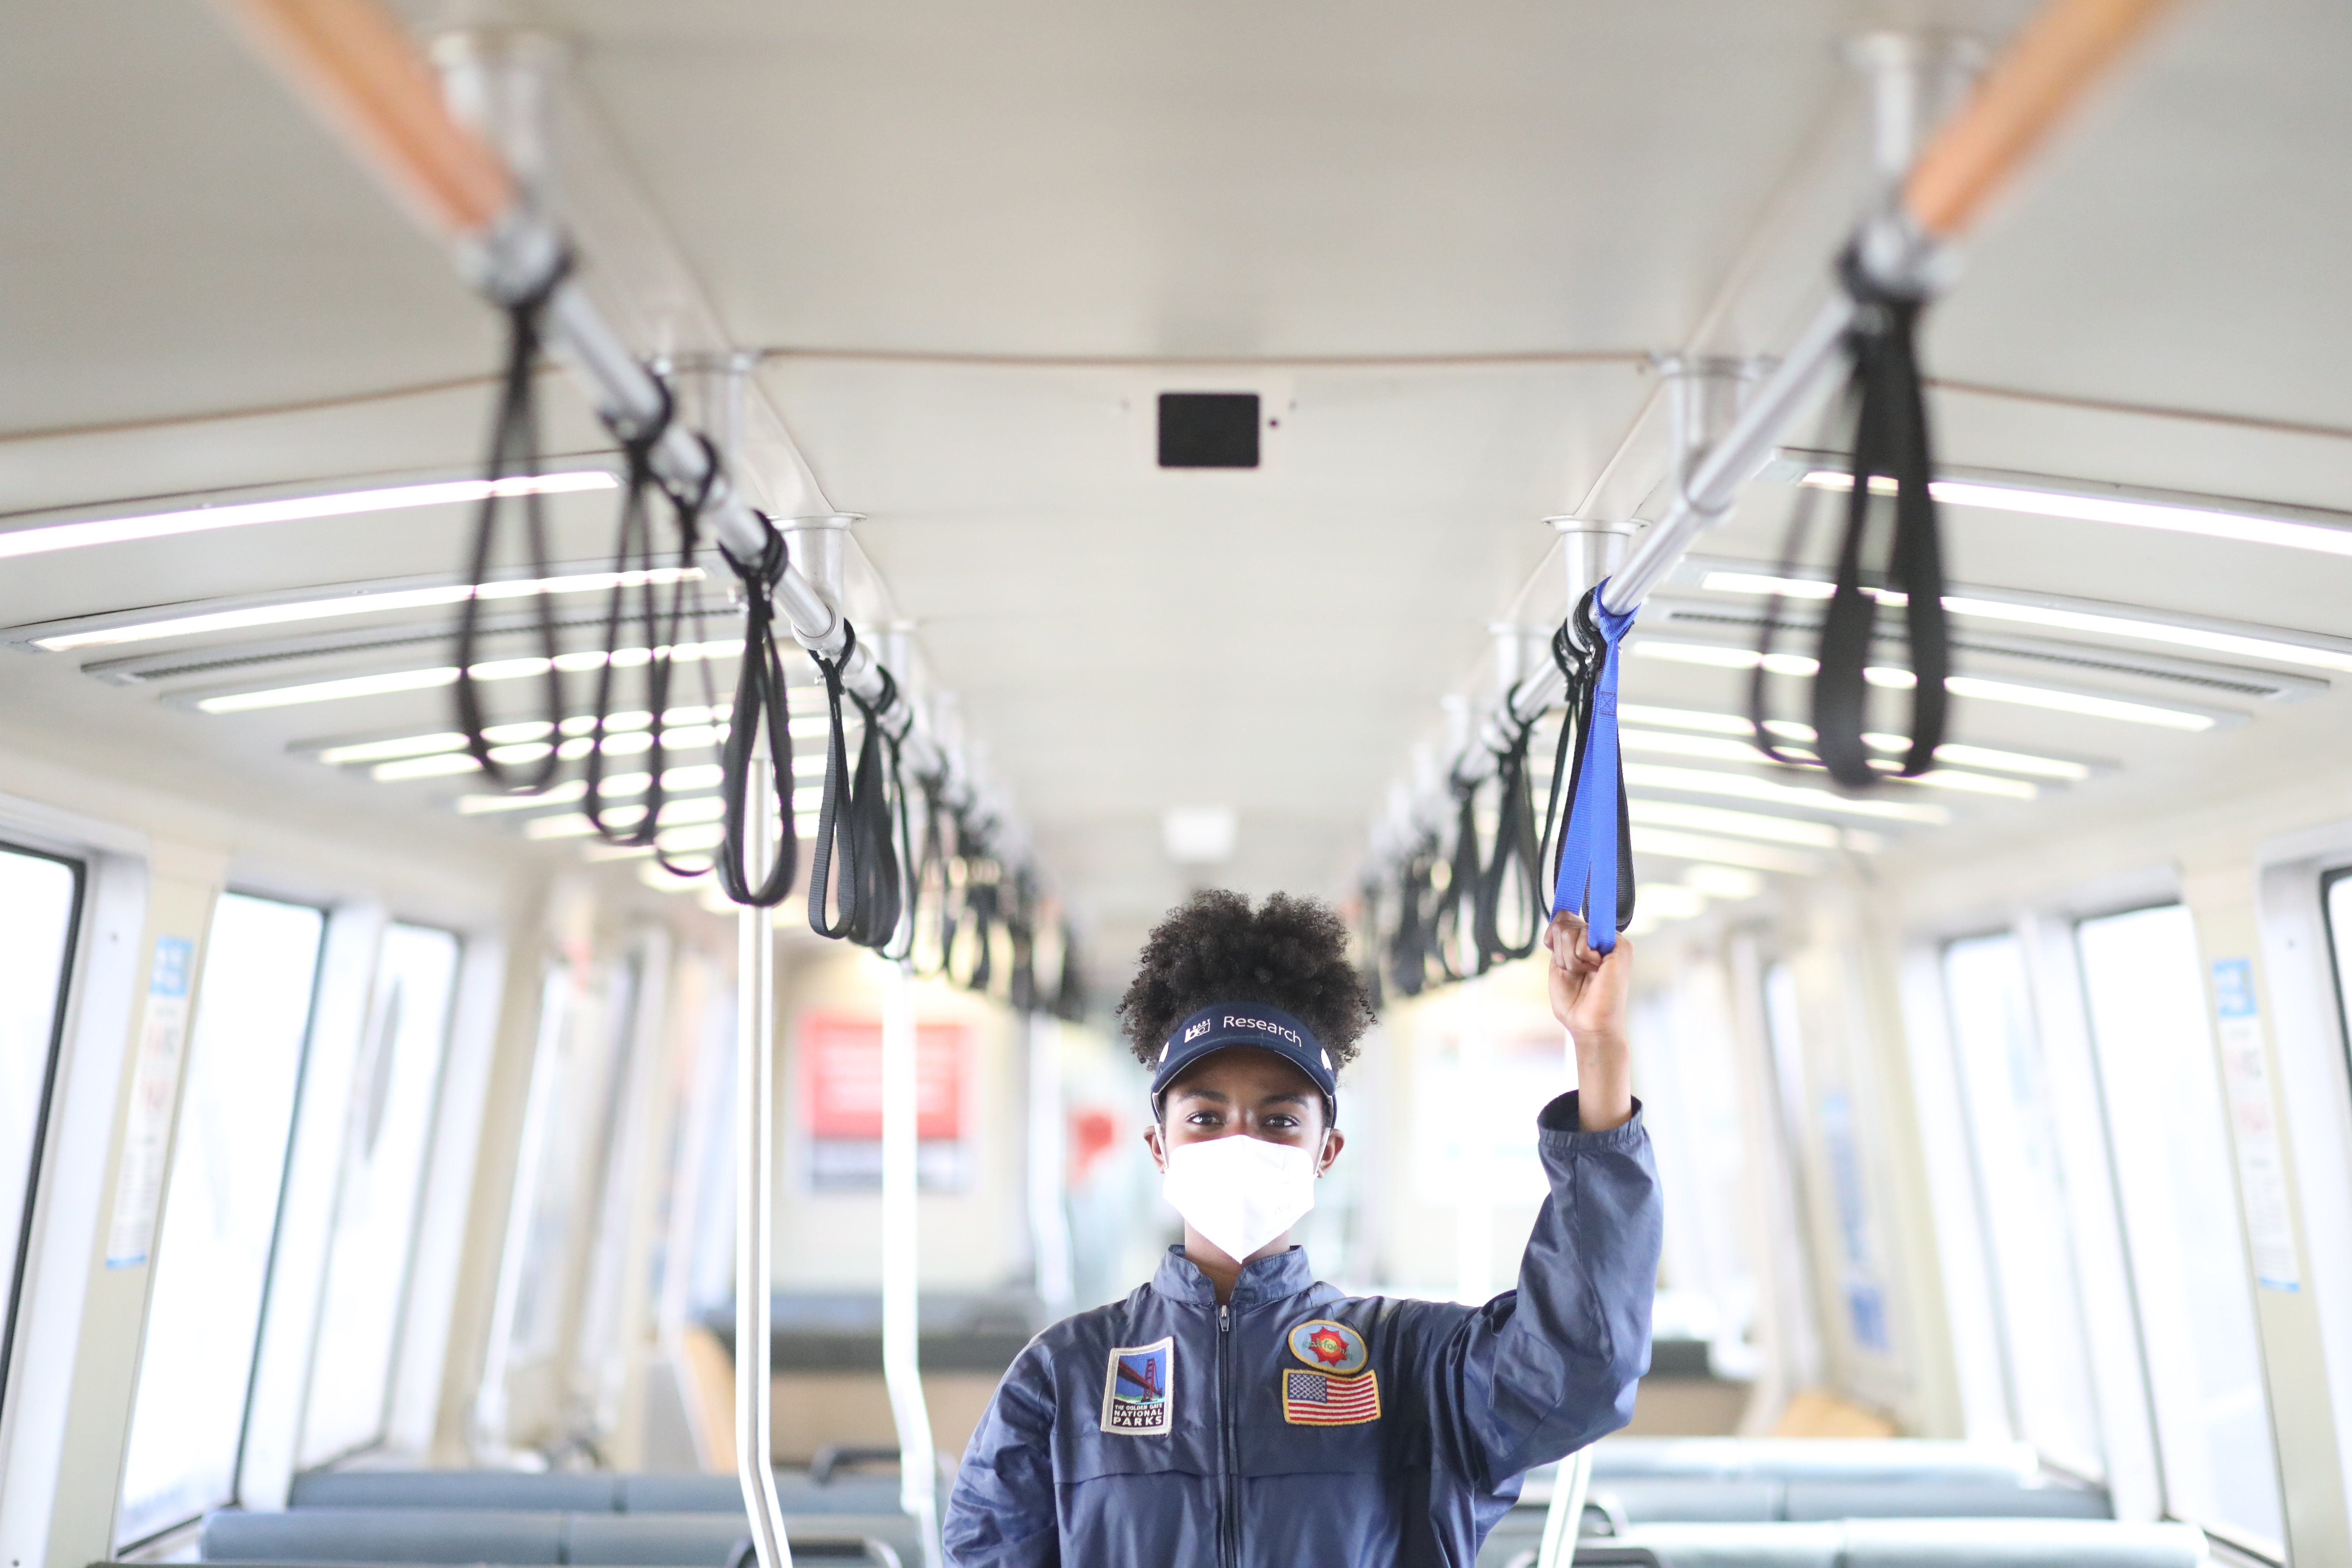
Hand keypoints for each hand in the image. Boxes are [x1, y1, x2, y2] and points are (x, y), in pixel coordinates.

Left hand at [1545, 912, 1629, 1045]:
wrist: (1589, 1024)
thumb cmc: (1574, 1001)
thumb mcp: (1559, 964)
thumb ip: (1561, 939)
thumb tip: (1563, 913)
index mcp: (1586, 941)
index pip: (1563, 917)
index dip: (1554, 933)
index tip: (1560, 959)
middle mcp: (1600, 938)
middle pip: (1564, 922)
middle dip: (1561, 951)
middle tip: (1576, 971)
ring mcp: (1612, 941)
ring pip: (1570, 931)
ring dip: (1570, 958)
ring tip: (1586, 973)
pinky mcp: (1620, 947)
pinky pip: (1584, 939)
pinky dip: (1581, 958)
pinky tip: (1595, 970)